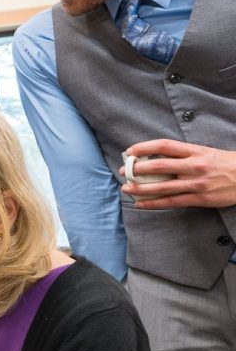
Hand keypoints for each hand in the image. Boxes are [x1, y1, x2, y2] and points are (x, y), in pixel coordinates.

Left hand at [119, 139, 235, 208]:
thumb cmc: (226, 164)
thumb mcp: (207, 152)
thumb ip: (185, 154)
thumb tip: (157, 157)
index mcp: (196, 151)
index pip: (165, 146)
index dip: (145, 147)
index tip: (130, 151)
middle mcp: (194, 166)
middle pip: (159, 166)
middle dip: (138, 169)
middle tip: (124, 171)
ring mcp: (196, 184)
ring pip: (162, 187)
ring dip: (141, 189)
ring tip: (126, 189)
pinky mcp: (198, 199)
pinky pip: (171, 202)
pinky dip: (153, 204)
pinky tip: (140, 204)